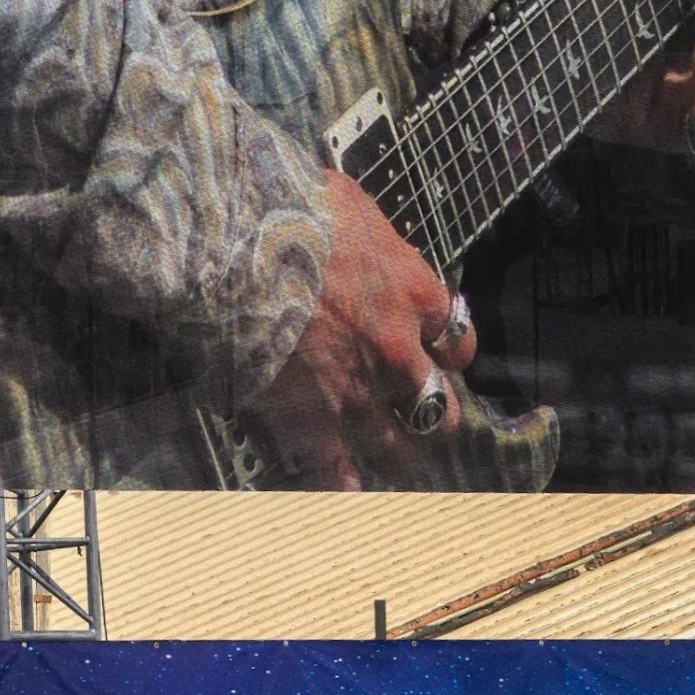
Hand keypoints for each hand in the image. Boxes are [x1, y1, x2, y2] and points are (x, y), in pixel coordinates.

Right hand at [257, 171, 473, 489]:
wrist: (236, 243)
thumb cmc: (287, 210)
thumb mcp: (349, 204)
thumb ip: (368, 233)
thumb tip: (357, 228)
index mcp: (414, 295)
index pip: (458, 344)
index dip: (448, 356)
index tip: (437, 360)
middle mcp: (398, 352)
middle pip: (439, 405)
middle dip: (431, 413)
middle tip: (418, 416)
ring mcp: (357, 392)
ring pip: (400, 448)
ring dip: (396, 454)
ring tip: (388, 458)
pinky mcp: (312, 419)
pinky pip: (338, 469)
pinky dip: (343, 482)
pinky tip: (346, 489)